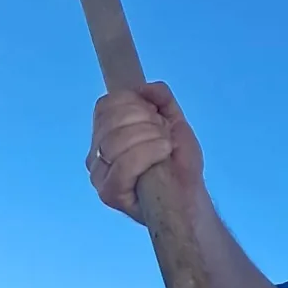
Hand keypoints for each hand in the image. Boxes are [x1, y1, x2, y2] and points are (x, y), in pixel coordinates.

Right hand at [86, 81, 204, 224]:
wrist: (191, 199)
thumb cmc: (180, 165)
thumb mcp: (175, 124)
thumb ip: (162, 99)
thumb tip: (145, 88)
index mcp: (106, 134)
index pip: (105, 106)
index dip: (134, 104)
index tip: (157, 117)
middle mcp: (97, 153)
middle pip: (110, 120)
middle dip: (145, 121)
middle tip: (164, 136)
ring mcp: (99, 174)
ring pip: (114, 140)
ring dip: (149, 138)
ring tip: (166, 147)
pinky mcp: (109, 193)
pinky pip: (121, 165)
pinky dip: (147, 154)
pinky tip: (163, 155)